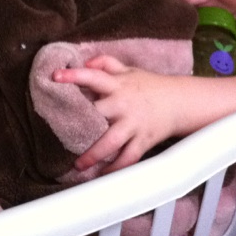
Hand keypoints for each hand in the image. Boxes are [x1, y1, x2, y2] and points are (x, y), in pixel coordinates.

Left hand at [53, 55, 181, 173]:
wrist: (180, 101)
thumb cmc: (150, 86)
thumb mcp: (128, 70)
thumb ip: (105, 63)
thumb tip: (84, 62)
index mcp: (118, 85)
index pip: (94, 76)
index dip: (74, 76)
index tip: (55, 77)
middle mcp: (124, 104)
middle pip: (98, 113)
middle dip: (79, 122)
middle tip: (57, 133)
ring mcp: (134, 124)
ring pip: (111, 142)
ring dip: (93, 155)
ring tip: (78, 165)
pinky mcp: (143, 140)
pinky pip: (128, 158)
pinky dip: (116, 168)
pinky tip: (102, 174)